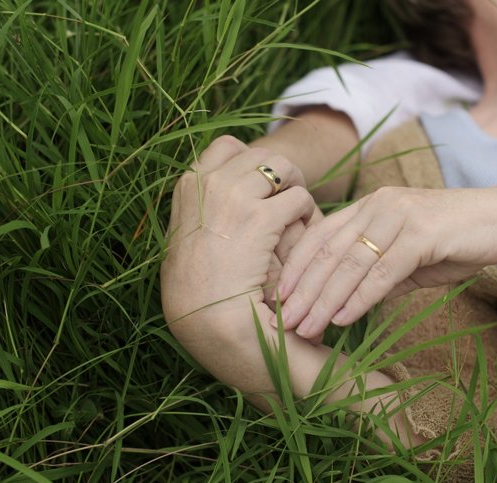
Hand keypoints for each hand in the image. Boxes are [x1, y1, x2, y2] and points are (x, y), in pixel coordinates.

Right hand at [161, 135, 315, 347]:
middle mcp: (208, 183)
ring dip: (296, 187)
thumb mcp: (190, 237)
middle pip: (262, 154)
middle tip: (290, 200)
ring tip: (300, 214)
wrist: (205, 320)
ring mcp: (232, 198)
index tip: (264, 187)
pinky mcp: (260, 219)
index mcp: (188, 186)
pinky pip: (299, 198)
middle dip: (281, 173)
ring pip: (283, 168)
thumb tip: (227, 187)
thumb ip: (205, 208)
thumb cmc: (197, 289)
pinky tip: (306, 232)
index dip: (253, 163)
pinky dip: (308, 212)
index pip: (227, 148)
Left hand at [274, 186, 496, 339]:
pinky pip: (383, 269)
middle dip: (303, 290)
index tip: (277, 299)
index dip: (295, 268)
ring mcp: (400, 215)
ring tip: (305, 328)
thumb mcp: (409, 258)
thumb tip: (344, 304)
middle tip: (283, 322)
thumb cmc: (456, 239)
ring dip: (324, 299)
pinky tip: (342, 318)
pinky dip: (359, 296)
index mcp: (369, 207)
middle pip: (328, 250)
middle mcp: (378, 205)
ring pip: (350, 261)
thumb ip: (377, 274)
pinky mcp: (423, 232)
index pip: (319, 236)